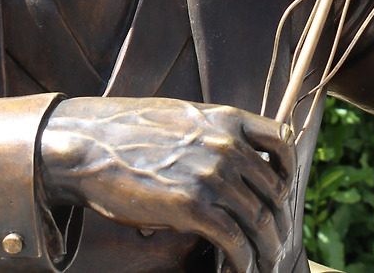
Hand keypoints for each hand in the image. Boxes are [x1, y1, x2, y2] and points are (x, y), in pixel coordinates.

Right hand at [39, 97, 294, 272]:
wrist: (86, 144)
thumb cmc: (125, 134)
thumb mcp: (179, 117)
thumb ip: (210, 133)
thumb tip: (226, 158)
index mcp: (226, 119)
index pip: (281, 142)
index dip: (286, 173)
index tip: (281, 196)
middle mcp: (226, 145)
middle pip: (274, 191)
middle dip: (278, 223)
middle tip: (275, 244)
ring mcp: (211, 175)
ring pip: (259, 220)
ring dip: (266, 249)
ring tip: (263, 265)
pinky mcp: (193, 206)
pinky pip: (235, 241)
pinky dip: (243, 261)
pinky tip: (239, 270)